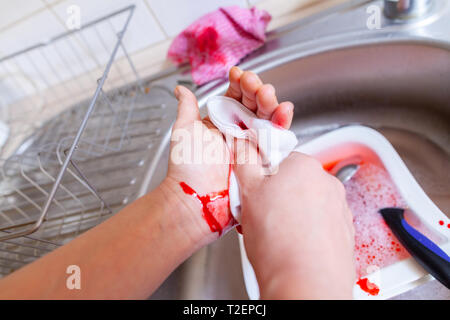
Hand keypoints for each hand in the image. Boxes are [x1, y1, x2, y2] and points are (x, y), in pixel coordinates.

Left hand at [161, 67, 293, 243]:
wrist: (196, 198)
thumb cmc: (186, 167)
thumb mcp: (184, 131)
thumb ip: (187, 108)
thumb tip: (180, 89)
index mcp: (221, 123)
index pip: (235, 97)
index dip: (238, 84)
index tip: (237, 74)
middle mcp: (238, 131)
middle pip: (254, 105)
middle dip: (256, 90)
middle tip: (253, 83)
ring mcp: (252, 144)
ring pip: (267, 117)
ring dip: (270, 103)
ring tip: (267, 93)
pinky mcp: (264, 158)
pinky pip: (276, 138)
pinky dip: (282, 123)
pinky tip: (283, 109)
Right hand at [236, 153, 354, 298]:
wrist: (305, 285)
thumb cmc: (278, 243)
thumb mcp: (248, 192)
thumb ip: (245, 160)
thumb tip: (243, 144)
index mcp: (304, 165)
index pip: (276, 158)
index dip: (258, 177)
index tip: (250, 192)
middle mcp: (326, 182)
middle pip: (291, 181)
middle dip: (272, 196)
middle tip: (257, 215)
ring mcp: (339, 208)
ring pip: (304, 203)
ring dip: (287, 213)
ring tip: (273, 236)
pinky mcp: (343, 231)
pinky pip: (317, 223)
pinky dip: (304, 230)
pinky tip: (290, 246)